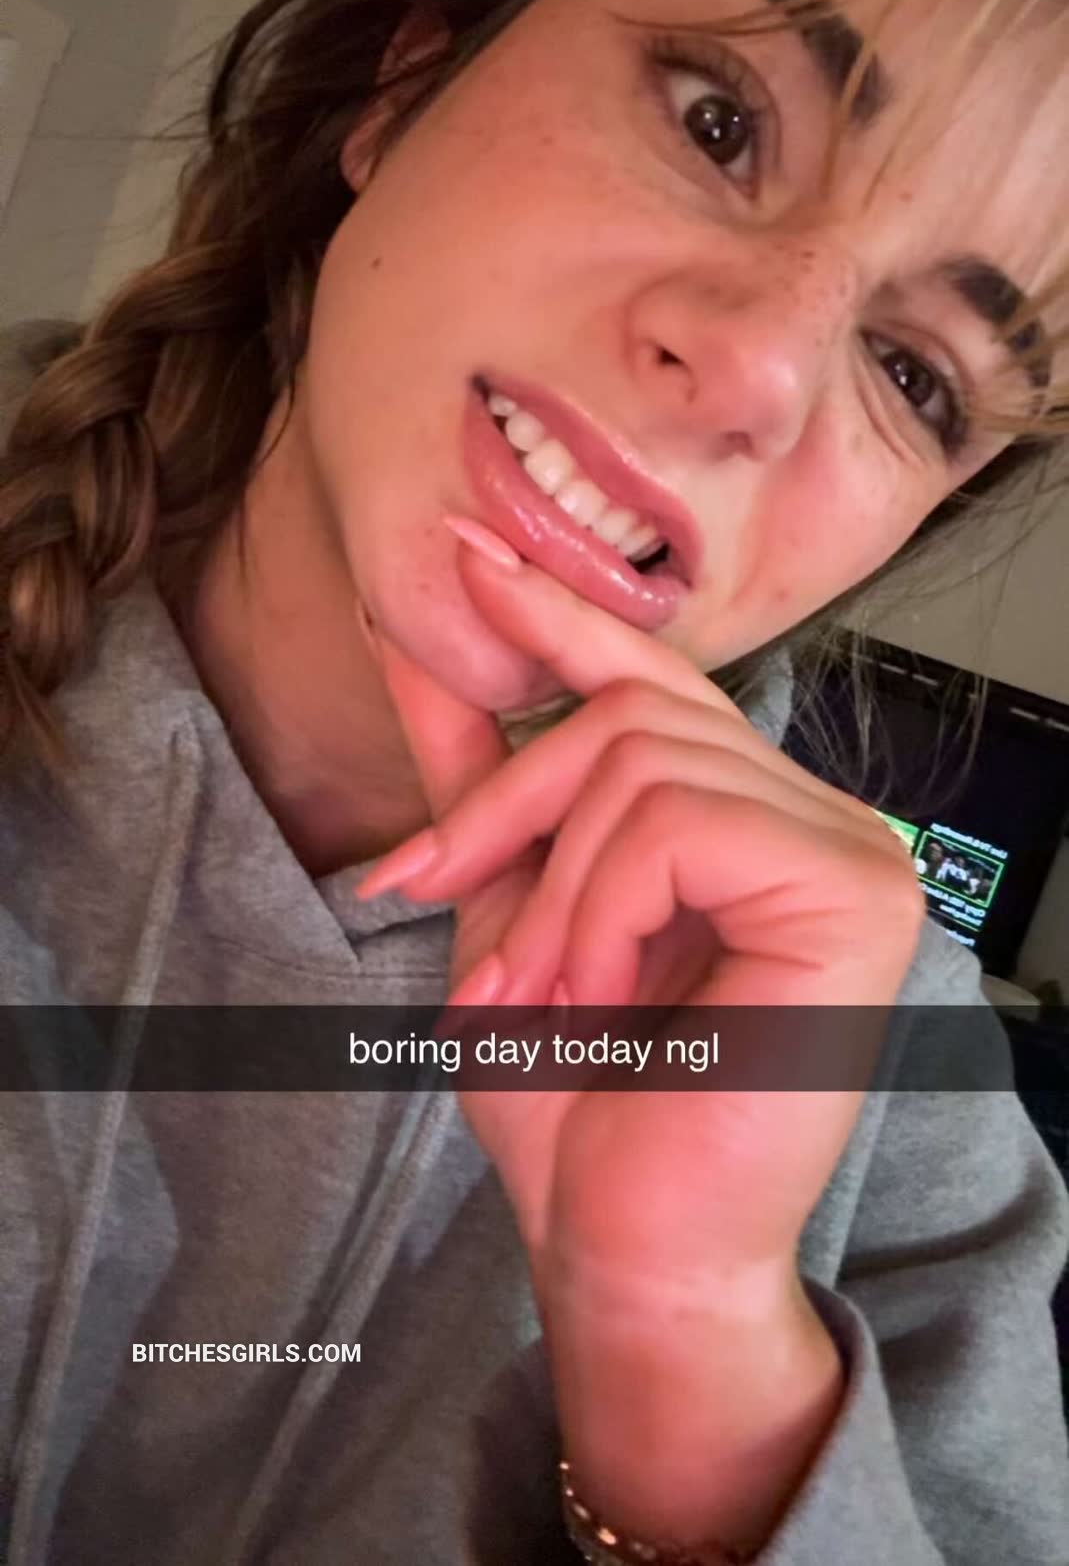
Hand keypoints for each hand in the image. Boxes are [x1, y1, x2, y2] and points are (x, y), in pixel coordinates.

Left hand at [357, 524, 923, 1544]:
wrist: (626, 1248)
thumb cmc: (580, 1101)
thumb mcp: (507, 909)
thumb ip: (483, 778)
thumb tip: (421, 642)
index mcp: (750, 818)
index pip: (653, 681)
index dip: (557, 615)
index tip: (462, 554)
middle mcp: (820, 816)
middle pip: (628, 714)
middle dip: (507, 811)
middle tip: (435, 902)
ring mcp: (854, 850)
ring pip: (642, 766)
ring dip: (549, 892)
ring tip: (539, 996)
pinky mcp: (857, 895)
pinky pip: (678, 825)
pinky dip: (600, 910)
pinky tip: (602, 995)